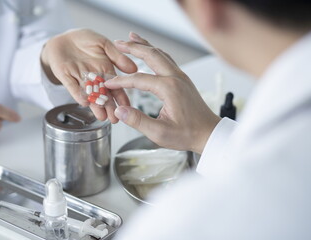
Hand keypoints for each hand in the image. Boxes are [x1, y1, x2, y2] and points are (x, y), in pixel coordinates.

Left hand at [41, 29, 137, 122]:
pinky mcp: (65, 76)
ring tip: (102, 117)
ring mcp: (79, 78)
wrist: (64, 37)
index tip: (127, 107)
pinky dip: (78, 94)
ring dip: (95, 106)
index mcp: (105, 71)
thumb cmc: (85, 40)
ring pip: (89, 94)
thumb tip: (134, 68)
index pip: (115, 87)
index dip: (121, 97)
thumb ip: (117, 56)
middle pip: (103, 95)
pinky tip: (84, 102)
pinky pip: (72, 86)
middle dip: (109, 107)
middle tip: (115, 119)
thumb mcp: (104, 44)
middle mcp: (94, 78)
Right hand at [105, 33, 220, 153]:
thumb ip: (138, 121)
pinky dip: (155, 52)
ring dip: (145, 45)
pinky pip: (167, 60)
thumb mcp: (160, 132)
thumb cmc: (188, 134)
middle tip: (118, 43)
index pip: (138, 79)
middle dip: (133, 47)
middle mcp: (176, 77)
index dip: (120, 81)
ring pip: (160, 54)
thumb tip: (120, 110)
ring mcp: (181, 77)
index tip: (107, 83)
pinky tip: (150, 52)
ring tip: (132, 38)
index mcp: (169, 88)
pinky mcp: (183, 80)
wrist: (209, 134)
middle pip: (151, 55)